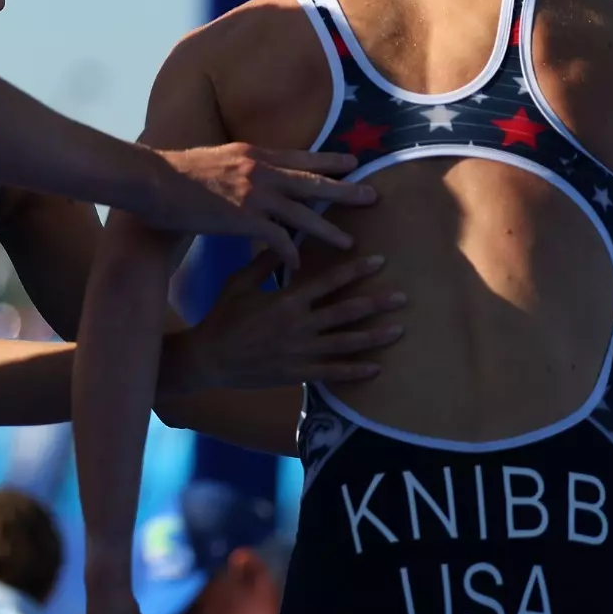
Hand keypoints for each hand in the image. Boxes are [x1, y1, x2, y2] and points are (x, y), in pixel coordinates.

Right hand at [148, 144, 374, 269]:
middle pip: (313, 182)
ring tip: (348, 243)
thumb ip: (233, 163)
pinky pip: (278, 240)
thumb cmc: (172, 173)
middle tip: (372, 197)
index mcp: (253, 154)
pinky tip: (298, 266)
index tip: (352, 162)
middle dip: (345, 191)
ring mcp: (254, 194)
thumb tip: (239, 165)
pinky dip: (290, 254)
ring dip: (327, 230)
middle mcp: (260, 170)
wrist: (153, 181)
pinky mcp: (245, 219)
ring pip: (303, 214)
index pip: (300, 156)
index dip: (329, 160)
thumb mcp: (212, 158)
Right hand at [164, 252, 403, 394]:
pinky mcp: (296, 374)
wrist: (209, 359)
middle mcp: (297, 326)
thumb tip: (285, 240)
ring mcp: (299, 352)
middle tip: (403, 297)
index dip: (355, 270)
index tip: (380, 261)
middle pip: (345, 312)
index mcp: (286, 300)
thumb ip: (264, 263)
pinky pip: (332, 373)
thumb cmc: (223, 317)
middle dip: (376, 303)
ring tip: (400, 330)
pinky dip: (355, 371)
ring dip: (374, 336)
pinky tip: (376, 367)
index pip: (328, 281)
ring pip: (345, 343)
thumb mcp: (239, 284)